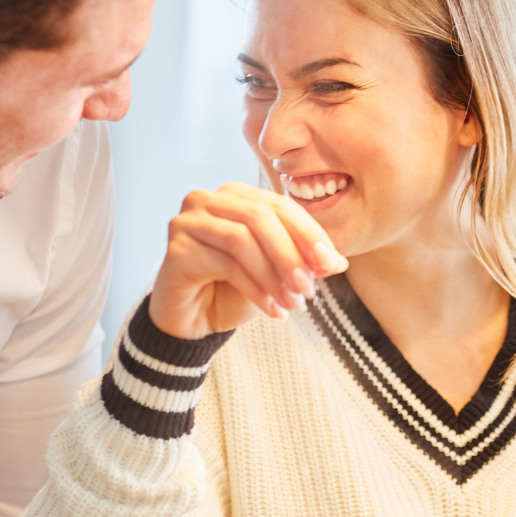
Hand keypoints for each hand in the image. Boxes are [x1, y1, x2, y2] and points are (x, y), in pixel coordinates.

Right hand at [148, 183, 347, 338]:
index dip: (308, 234)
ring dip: (274, 275)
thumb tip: (339, 262)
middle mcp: (208, 199)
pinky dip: (255, 289)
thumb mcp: (276, 275)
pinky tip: (272, 310)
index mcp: (237, 195)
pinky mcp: (176, 247)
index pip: (280, 206)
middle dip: (291, 254)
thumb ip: (304, 262)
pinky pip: (225, 264)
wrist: (192, 321)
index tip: (331, 264)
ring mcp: (188, 220)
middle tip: (310, 288)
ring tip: (293, 303)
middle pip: (260, 217)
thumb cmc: (232, 290)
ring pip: (241, 239)